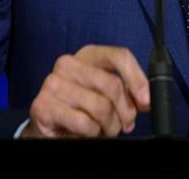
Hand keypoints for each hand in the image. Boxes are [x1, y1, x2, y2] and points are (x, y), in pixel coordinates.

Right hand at [21, 44, 150, 137]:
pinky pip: (83, 122)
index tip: (145, 101)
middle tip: (123, 124)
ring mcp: (52, 84)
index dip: (137, 79)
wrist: (50, 128)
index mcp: (87, 55)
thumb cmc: (82, 108)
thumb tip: (145, 99)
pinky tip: (87, 132)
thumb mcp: (106, 93)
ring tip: (104, 129)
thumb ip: (126, 90)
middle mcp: (68, 64)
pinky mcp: (43, 106)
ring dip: (109, 126)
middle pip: (113, 84)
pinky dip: (92, 133)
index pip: (119, 56)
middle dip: (124, 111)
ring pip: (100, 106)